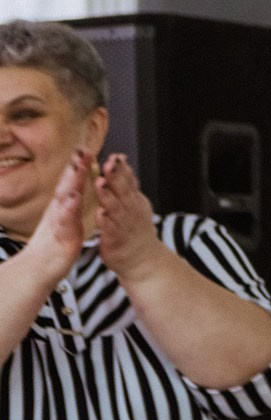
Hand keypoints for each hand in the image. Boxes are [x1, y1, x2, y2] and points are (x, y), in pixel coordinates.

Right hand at [20, 149, 91, 285]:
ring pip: (65, 199)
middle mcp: (58, 212)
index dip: (78, 167)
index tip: (86, 149)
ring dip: (72, 182)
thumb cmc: (50, 248)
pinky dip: (68, 209)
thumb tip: (71, 192)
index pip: (70, 184)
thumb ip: (66, 207)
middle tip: (83, 150)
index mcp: (61, 209)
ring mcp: (58, 223)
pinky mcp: (62, 237)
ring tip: (79, 167)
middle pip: (67, 186)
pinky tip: (74, 198)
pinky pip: (65, 221)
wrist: (36, 270)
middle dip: (75, 168)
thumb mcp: (62, 223)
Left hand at [93, 156, 162, 284]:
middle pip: (123, 191)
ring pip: (115, 208)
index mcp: (133, 200)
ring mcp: (123, 225)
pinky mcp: (114, 240)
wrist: (143, 260)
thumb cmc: (135, 230)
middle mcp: (130, 211)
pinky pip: (109, 229)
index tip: (115, 156)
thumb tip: (123, 161)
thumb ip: (128, 182)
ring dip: (108, 195)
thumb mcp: (135, 202)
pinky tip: (100, 213)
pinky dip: (105, 221)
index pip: (128, 181)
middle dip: (116, 177)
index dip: (122, 169)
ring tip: (101, 183)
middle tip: (110, 163)